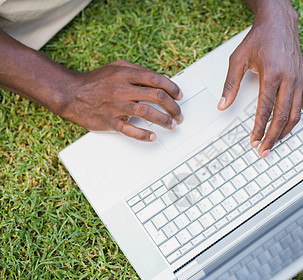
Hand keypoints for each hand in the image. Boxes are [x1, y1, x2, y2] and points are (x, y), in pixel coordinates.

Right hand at [62, 60, 182, 140]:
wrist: (71, 94)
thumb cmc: (96, 81)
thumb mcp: (117, 67)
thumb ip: (137, 71)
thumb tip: (160, 79)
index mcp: (126, 74)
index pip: (156, 79)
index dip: (172, 88)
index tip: (179, 96)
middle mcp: (122, 89)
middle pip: (156, 96)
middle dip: (173, 107)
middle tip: (178, 114)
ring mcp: (116, 106)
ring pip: (146, 112)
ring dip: (163, 120)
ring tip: (171, 125)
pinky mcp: (109, 121)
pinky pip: (129, 129)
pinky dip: (142, 134)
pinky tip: (152, 136)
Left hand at [218, 1, 302, 156]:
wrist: (280, 23)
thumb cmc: (260, 39)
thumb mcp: (238, 58)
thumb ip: (230, 84)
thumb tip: (222, 105)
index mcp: (272, 74)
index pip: (265, 109)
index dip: (259, 128)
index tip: (254, 141)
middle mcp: (289, 80)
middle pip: (281, 116)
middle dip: (272, 136)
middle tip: (264, 150)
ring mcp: (299, 82)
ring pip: (296, 114)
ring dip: (286, 133)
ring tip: (276, 145)